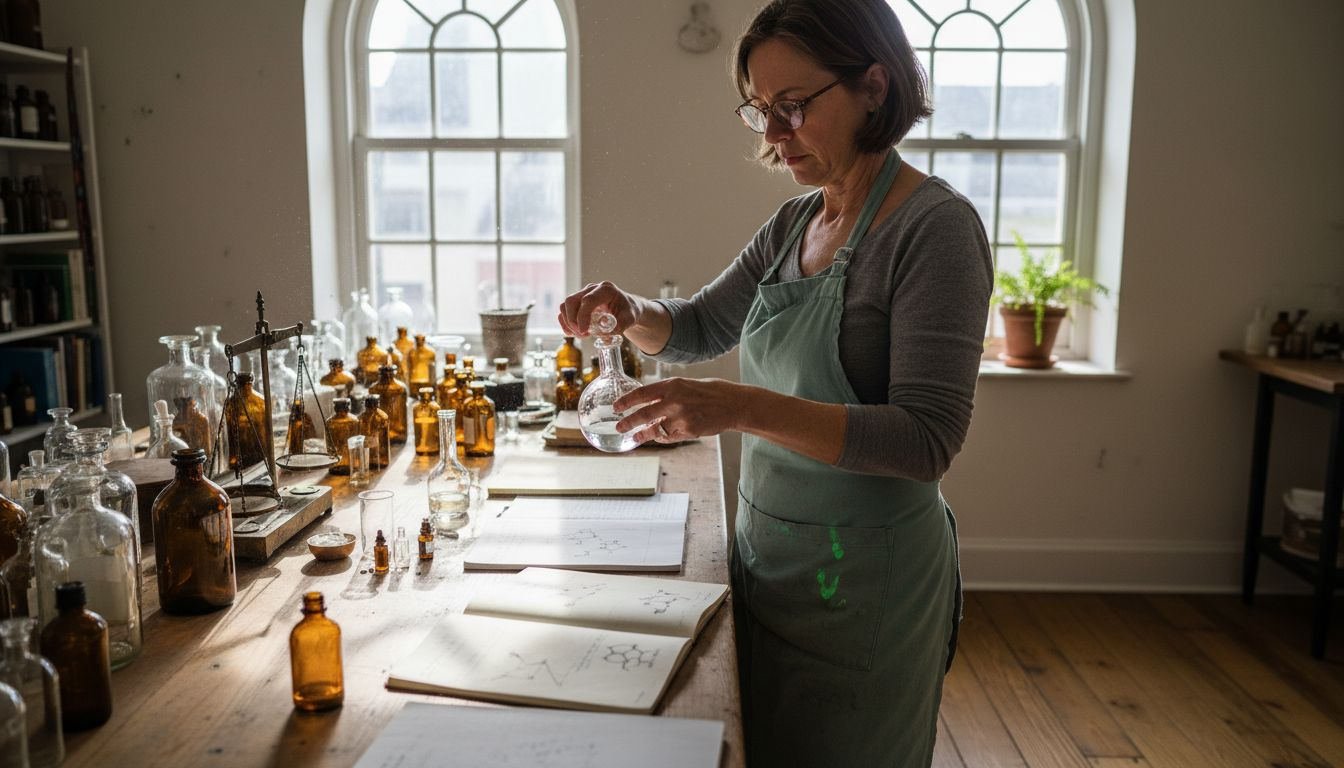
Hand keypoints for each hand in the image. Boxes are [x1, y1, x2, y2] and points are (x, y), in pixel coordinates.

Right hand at [557, 282, 642, 336]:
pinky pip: (564, 311)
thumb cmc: (628, 312)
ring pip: (565, 306)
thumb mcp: (630, 319)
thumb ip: (619, 325)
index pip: (588, 300)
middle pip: (572, 301)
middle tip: (583, 335)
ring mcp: (583, 294)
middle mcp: (592, 289)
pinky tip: (575, 332)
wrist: (627, 308)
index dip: (583, 317)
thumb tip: (603, 332)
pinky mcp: (577, 302)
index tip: (584, 332)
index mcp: (606, 290)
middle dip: (573, 321)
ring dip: (569, 323)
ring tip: (581, 335)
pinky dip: (566, 323)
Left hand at [613, 377, 743, 443]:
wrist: (734, 404)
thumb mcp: (686, 385)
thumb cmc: (711, 392)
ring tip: (635, 437)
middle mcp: (674, 401)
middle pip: (643, 414)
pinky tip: (658, 437)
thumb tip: (648, 401)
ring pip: (654, 429)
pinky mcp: (689, 431)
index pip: (642, 393)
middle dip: (628, 422)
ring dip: (643, 434)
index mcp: (672, 385)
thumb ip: (668, 392)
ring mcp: (681, 417)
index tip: (616, 407)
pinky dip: (662, 437)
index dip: (626, 401)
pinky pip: (669, 437)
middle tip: (619, 427)